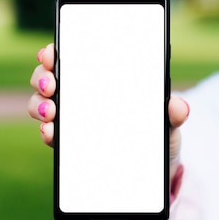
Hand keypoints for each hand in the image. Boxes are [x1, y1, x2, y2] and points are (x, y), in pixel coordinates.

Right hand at [27, 44, 188, 193]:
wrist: (157, 167)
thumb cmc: (161, 134)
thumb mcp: (171, 121)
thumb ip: (175, 112)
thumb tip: (179, 106)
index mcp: (105, 80)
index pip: (73, 57)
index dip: (56, 52)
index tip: (51, 53)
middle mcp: (83, 95)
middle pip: (49, 77)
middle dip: (42, 77)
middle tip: (51, 84)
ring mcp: (74, 119)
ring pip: (42, 103)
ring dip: (39, 104)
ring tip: (50, 111)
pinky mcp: (70, 143)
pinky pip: (50, 133)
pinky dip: (47, 132)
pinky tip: (52, 133)